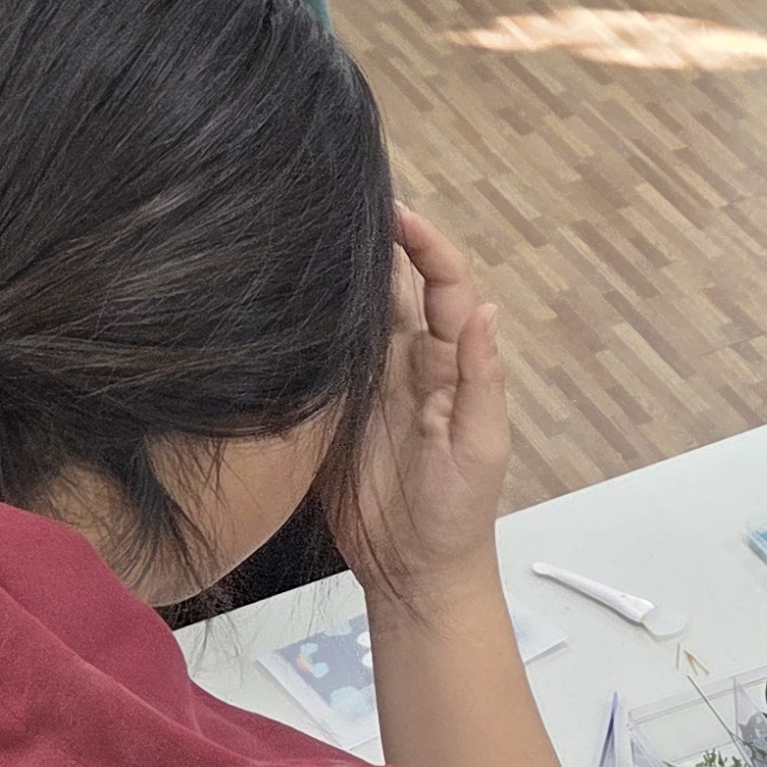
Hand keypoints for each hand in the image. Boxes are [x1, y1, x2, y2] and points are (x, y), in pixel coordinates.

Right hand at [332, 203, 510, 620]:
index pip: (443, 285)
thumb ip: (481, 379)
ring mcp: (367, 382)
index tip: (397, 210)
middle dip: (376, 238)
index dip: (426, 244)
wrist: (413, 571)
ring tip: (310, 225)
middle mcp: (409, 361)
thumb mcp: (479, 447)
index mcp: (451, 363)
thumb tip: (486, 308)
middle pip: (394, 284)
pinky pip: (318, 354)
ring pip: (353, 310)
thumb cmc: (459, 512)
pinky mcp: (330, 409)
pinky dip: (306, 321)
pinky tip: (281, 292)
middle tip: (341, 194)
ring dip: (339, 270)